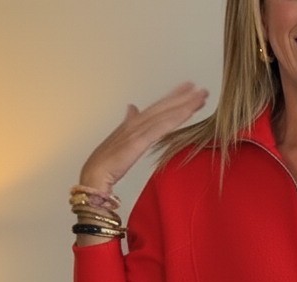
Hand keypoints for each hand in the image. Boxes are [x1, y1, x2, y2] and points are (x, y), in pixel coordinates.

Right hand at [78, 82, 209, 192]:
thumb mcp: (120, 140)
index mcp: (133, 123)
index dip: (172, 98)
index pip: (157, 107)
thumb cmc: (106, 164)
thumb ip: (129, 123)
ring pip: (165, 114)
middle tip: (201, 89)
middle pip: (163, 107)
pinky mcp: (138, 141)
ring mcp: (137, 131)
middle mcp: (136, 122)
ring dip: (184, 105)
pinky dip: (174, 119)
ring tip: (201, 97)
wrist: (95, 177)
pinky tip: (187, 113)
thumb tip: (132, 108)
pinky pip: (160, 128)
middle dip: (183, 97)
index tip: (187, 89)